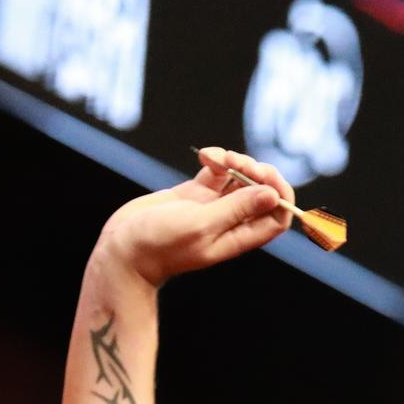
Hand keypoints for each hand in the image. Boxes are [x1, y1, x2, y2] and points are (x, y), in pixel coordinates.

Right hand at [95, 147, 295, 286]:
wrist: (123, 248)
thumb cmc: (160, 245)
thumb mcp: (201, 225)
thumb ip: (236, 209)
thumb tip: (272, 195)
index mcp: (239, 236)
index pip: (277, 216)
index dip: (280, 193)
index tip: (265, 175)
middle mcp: (231, 221)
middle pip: (262, 192)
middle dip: (255, 171)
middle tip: (236, 162)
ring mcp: (214, 206)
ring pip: (240, 178)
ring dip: (234, 161)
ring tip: (214, 157)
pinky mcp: (195, 194)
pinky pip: (218, 171)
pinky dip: (216, 159)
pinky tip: (203, 155)